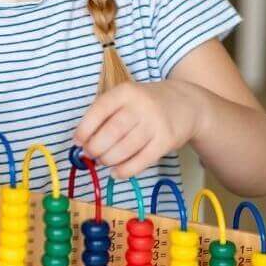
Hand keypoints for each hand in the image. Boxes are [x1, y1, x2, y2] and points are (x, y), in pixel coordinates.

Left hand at [73, 80, 204, 178]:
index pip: (100, 110)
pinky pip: (142, 160)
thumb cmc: (146, 103)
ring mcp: (155, 124)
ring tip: (103, 161)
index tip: (77, 141)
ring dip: (109, 159)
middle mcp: (141, 106)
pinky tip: (116, 172)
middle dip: (96, 147)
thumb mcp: (126, 98)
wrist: (188, 104)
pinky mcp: (166, 141)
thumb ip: (105, 115)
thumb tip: (82, 142)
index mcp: (125, 92)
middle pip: (112, 131)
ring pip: (126, 148)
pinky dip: (126, 170)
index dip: (85, 128)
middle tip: (90, 154)